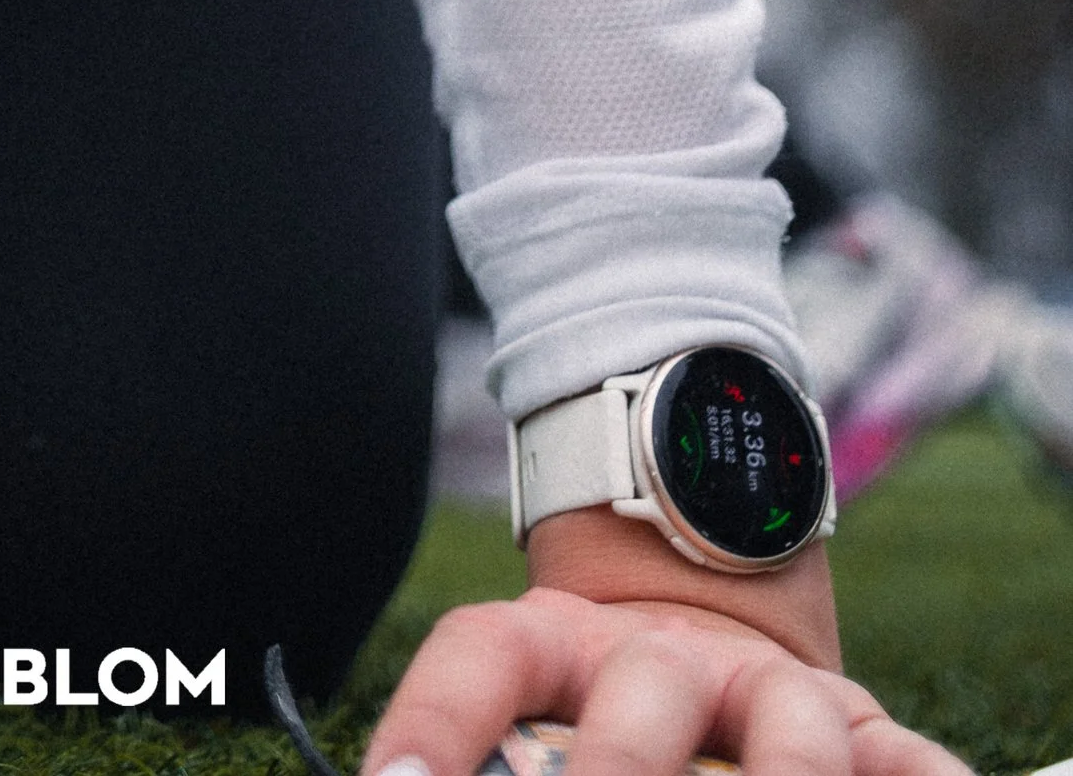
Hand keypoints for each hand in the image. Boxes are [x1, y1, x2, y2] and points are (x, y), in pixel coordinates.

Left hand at [362, 512, 964, 775]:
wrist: (706, 586)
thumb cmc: (592, 702)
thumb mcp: (532, 701)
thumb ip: (487, 735)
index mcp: (554, 643)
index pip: (479, 657)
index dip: (434, 719)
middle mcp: (662, 658)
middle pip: (644, 698)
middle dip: (622, 772)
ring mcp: (772, 690)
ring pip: (791, 725)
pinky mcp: (863, 728)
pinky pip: (909, 761)